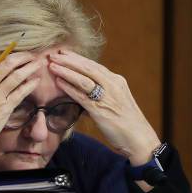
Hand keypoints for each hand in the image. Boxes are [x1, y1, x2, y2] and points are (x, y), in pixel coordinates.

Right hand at [0, 52, 42, 170]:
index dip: (2, 54)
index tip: (11, 53)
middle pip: (6, 63)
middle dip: (21, 56)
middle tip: (30, 55)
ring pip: (17, 75)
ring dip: (29, 67)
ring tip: (37, 63)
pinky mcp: (5, 107)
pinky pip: (21, 92)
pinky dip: (30, 84)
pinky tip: (36, 80)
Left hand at [48, 49, 160, 165]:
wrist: (139, 139)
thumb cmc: (126, 124)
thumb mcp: (115, 104)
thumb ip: (99, 98)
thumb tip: (82, 99)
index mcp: (117, 81)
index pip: (94, 66)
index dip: (78, 59)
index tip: (65, 53)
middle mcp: (113, 85)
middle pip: (87, 68)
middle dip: (69, 60)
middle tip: (54, 54)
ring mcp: (107, 96)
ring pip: (83, 79)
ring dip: (66, 70)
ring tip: (52, 65)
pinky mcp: (101, 110)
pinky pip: (82, 95)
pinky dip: (69, 87)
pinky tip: (58, 82)